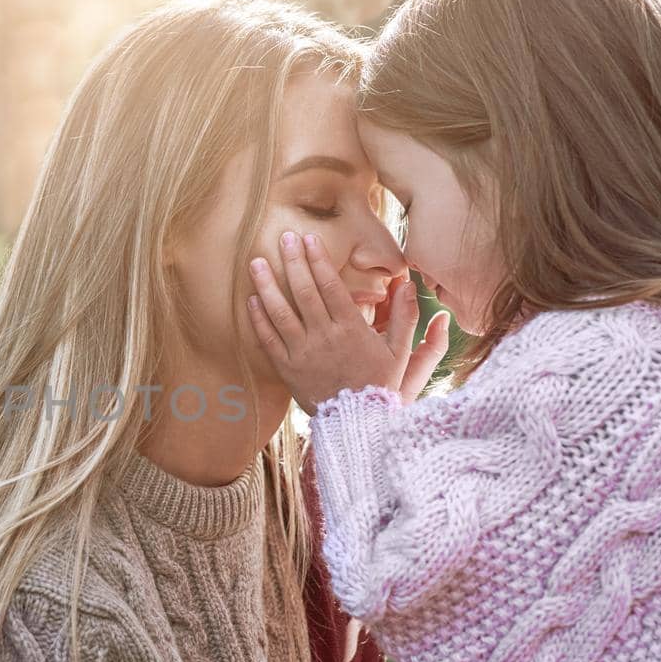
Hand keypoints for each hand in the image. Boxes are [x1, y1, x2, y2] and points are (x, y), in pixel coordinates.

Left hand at [245, 231, 449, 413]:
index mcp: (351, 329)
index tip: (309, 238)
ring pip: (280, 313)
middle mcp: (324, 337)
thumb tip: (408, 283)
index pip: (331, 286)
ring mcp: (302, 353)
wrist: (357, 424)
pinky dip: (259, 319)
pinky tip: (252, 299)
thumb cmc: (379, 385)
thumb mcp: (400, 352)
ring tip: (256, 262)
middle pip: (304, 292)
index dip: (319, 260)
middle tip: (283, 237)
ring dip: (268, 285)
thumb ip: (404, 316)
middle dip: (293, 262)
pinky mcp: (287, 370)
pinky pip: (268, 340)